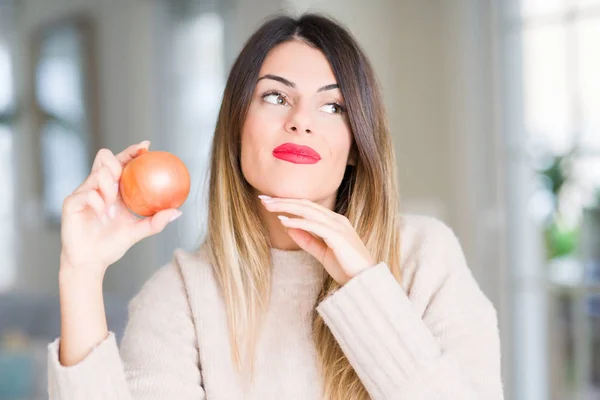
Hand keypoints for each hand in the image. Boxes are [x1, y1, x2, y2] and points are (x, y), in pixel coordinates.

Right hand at [60, 141, 182, 279]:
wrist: (90, 262)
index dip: (132, 151)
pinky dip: (99, 202)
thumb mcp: (137, 232)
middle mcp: (98, 187)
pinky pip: (87, 193)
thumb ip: (155, 222)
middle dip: (118, 158)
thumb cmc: (111, 245)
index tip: (146, 146)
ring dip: (109, 185)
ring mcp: (83, 193)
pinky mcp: (72, 203)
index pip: (122, 163)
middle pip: (104, 157)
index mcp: (113, 189)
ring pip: (97, 173)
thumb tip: (178, 212)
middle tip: (127, 170)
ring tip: (113, 202)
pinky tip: (103, 214)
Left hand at [259, 196, 375, 284]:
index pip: (308, 206)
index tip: (270, 202)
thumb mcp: (322, 252)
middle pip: (306, 204)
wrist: (364, 282)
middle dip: (283, 200)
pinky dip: (298, 222)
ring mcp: (338, 227)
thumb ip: (307, 240)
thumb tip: (289, 228)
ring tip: (269, 206)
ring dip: (286, 206)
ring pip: (308, 211)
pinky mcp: (338, 236)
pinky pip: (314, 225)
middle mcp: (337, 220)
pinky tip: (284, 221)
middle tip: (263, 198)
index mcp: (334, 221)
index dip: (288, 202)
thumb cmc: (346, 268)